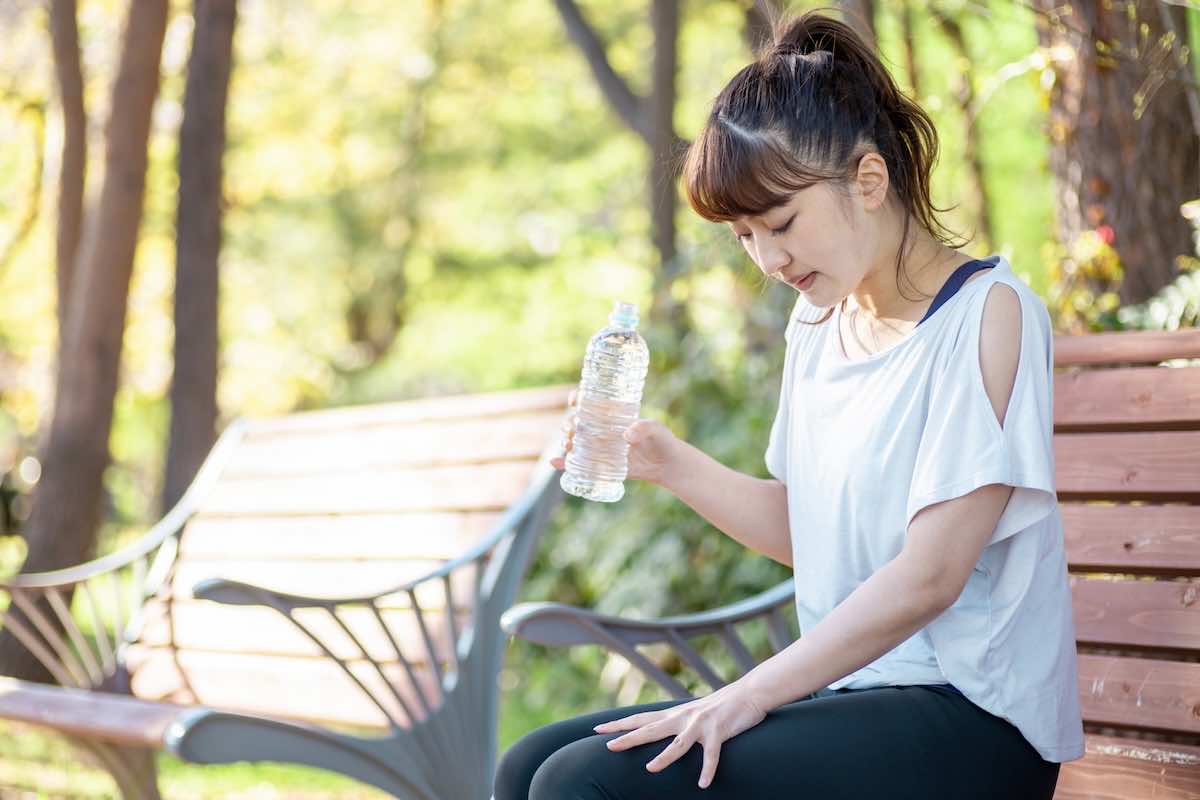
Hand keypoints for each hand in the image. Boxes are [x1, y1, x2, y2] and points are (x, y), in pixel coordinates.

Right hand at [550, 387, 680, 485]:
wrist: (667, 465)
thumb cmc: (663, 440)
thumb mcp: (657, 429)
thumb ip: (645, 428)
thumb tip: (627, 436)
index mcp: (612, 416)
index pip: (590, 403)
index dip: (578, 399)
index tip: (574, 399)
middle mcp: (602, 431)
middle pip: (577, 424)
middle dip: (568, 424)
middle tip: (572, 429)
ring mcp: (600, 448)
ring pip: (575, 442)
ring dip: (566, 442)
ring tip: (568, 445)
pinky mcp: (600, 465)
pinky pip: (578, 464)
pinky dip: (564, 464)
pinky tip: (554, 462)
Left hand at [591, 681, 768, 788]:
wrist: (749, 693)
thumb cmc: (721, 706)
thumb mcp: (693, 713)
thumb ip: (677, 721)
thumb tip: (661, 728)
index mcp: (675, 714)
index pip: (640, 718)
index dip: (619, 724)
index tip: (597, 728)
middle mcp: (683, 717)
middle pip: (650, 729)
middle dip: (628, 737)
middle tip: (608, 745)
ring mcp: (700, 724)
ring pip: (678, 743)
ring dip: (664, 757)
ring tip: (651, 769)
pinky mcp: (718, 732)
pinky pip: (712, 755)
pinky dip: (707, 770)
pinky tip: (703, 784)